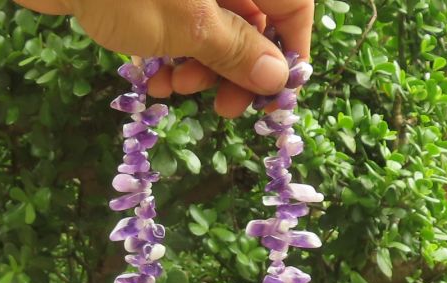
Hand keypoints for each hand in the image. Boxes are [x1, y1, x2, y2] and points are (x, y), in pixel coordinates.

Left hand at [16, 0, 313, 117]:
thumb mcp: (188, 26)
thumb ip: (237, 51)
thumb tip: (279, 78)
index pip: (294, 5)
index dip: (288, 52)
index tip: (271, 97)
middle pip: (255, 19)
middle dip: (237, 67)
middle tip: (221, 108)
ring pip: (216, 25)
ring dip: (201, 67)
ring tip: (173, 90)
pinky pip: (181, 23)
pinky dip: (174, 53)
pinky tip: (153, 78)